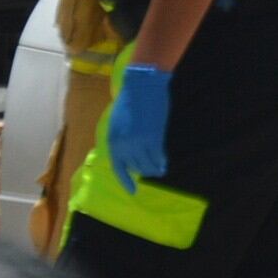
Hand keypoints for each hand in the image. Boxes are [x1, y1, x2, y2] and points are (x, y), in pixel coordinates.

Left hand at [109, 62, 171, 191]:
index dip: (126, 181)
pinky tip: (164, 162)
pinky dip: (161, 161)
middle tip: (151, 172)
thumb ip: (121, 139)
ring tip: (160, 170)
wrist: (142, 86)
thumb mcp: (118, 122)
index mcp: (113, 141)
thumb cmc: (130, 100)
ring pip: (147, 165)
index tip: (133, 191)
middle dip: (143, 171)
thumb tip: (127, 152)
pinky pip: (158, 157)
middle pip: (135, 167)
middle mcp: (123, 146)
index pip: (119, 167)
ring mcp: (138, 143)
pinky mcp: (153, 138)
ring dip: (154, 169)